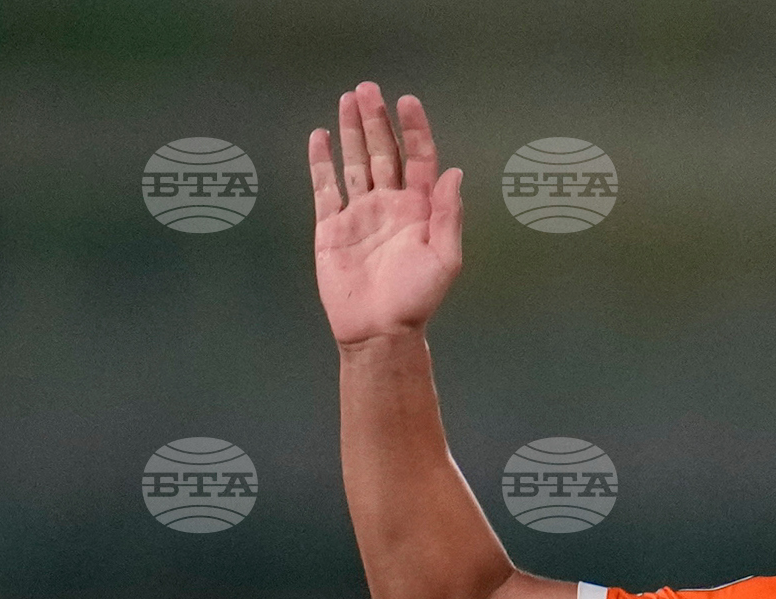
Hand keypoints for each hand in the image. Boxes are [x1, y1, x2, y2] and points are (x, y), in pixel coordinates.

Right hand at [310, 84, 462, 343]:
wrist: (378, 331)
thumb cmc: (415, 300)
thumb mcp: (444, 260)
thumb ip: (449, 215)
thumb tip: (454, 172)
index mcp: (418, 210)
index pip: (418, 159)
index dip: (415, 130)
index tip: (408, 101)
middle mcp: (389, 205)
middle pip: (384, 152)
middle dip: (378, 120)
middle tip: (369, 89)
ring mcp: (360, 213)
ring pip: (355, 162)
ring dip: (353, 131)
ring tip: (349, 100)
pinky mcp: (332, 226)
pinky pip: (325, 187)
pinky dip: (322, 162)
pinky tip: (321, 136)